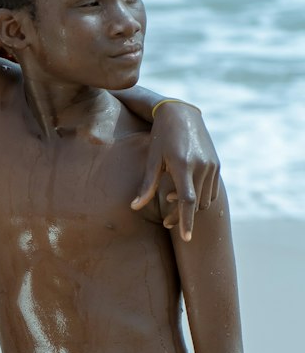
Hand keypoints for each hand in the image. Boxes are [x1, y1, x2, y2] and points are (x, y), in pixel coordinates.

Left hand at [131, 104, 219, 241]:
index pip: (187, 200)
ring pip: (206, 199)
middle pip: (196, 204)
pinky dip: (200, 198)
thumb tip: (134, 207)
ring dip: (192, 209)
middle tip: (166, 223)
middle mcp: (201, 165)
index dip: (186, 221)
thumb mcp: (152, 160)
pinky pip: (212, 191)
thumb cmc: (161, 138)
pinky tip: (185, 195)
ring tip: (172, 206)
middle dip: (183, 218)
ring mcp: (212, 165)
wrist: (182, 114)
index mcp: (183, 165)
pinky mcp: (217, 164)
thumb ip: (146, 185)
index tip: (186, 238)